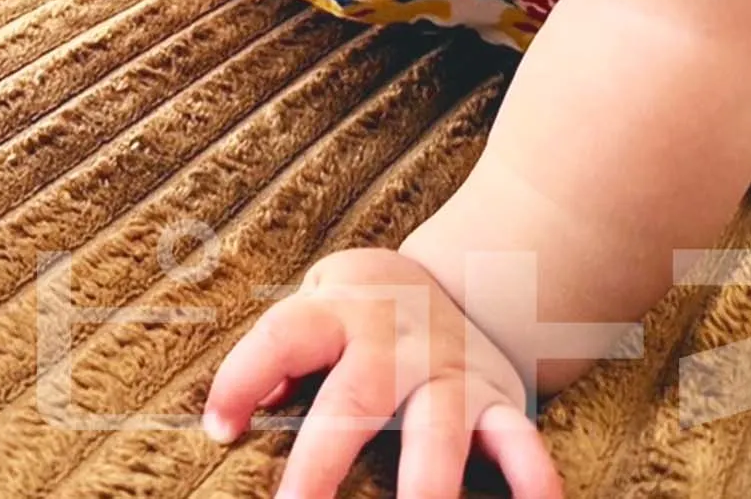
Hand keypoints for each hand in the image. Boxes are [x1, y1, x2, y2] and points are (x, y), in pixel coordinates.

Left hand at [203, 249, 560, 498]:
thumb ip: (281, 355)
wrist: (469, 272)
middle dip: (323, 460)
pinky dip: (532, 476)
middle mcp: (394, 344)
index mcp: (337, 315)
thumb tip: (234, 416)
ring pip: (437, 430)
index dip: (244, 378)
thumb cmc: (365, 308)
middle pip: (355, 400)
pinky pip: (518, 439)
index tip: (218, 428)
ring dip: (423, 485)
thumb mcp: (316, 304)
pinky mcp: (496, 398)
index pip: (282, 338)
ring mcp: (449, 371)